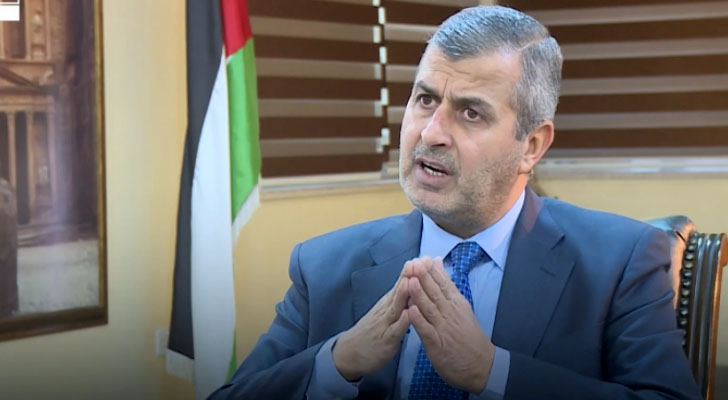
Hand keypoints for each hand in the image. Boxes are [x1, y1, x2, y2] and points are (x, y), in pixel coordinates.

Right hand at [332, 271, 409, 380]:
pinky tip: (409, 314)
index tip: (425, 257)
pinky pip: (394, 330)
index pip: (402, 283)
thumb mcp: (386, 311)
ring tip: (411, 281)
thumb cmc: (372, 331)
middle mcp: (386, 309)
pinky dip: (402, 322)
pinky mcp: (385, 340)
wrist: (350, 352)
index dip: (413, 271)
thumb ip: (399, 298)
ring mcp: (385, 324)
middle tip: (420, 261)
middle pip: (399, 290)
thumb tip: (412, 282)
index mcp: (389, 302)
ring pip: (395, 306)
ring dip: (403, 293)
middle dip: (410, 275)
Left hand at [404, 257, 494, 393]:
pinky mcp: (437, 344)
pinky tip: (410, 312)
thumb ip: (446, 285)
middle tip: (413, 263)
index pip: (443, 283)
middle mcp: (450, 313)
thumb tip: (437, 262)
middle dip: (423, 278)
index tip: (420, 258)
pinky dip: (418, 321)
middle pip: (435, 292)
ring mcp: (443, 328)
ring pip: (429, 309)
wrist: (482, 365)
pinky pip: (427, 331)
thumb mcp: (460, 306)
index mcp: (455, 302)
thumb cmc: (468, 335)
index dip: (430, 271)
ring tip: (409, 282)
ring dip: (419, 295)